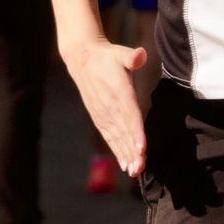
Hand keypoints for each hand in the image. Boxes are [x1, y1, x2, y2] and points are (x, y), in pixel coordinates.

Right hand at [63, 39, 147, 174]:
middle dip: (132, 151)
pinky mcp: (99, 118)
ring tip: (134, 171)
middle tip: (140, 168)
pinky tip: (124, 163)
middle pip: (124, 133)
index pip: (130, 115)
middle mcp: (111, 107)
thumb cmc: (106, 57)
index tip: (142, 148)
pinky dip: (117, 151)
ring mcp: (104, 114)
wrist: (82, 60)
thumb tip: (140, 54)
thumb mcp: (119, 53)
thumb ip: (131, 57)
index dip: (136, 132)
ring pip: (117, 139)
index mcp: (119, 93)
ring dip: (126, 155)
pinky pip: (110, 137)